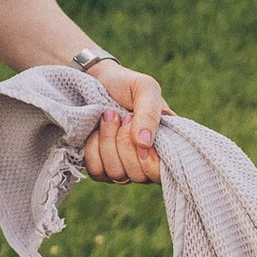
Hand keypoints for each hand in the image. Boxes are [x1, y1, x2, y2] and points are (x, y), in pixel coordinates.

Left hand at [79, 61, 165, 182]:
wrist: (97, 80)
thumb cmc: (126, 84)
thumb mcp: (145, 89)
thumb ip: (150, 114)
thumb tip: (144, 144)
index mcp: (163, 146)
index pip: (161, 174)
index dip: (150, 162)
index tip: (139, 137)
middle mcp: (144, 162)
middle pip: (137, 175)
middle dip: (124, 144)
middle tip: (123, 116)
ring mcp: (122, 167)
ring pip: (116, 174)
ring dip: (108, 143)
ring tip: (108, 117)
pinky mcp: (101, 168)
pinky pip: (97, 172)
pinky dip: (93, 150)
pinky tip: (95, 132)